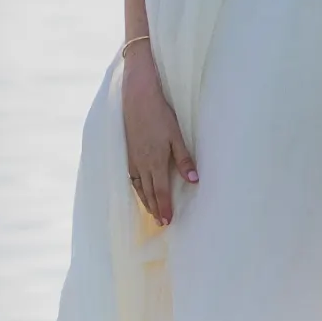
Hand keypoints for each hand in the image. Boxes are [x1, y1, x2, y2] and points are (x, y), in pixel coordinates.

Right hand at [121, 43, 197, 223]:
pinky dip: (136, 188)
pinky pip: (131, 177)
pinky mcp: (127, 152)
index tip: (168, 222)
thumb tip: (194, 180)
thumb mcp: (176, 135)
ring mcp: (132, 159)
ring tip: (151, 212)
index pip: (160, 191)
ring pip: (138, 186)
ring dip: (145, 201)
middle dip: (155, 208)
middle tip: (161, 223)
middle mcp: (141, 164)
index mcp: (154, 161)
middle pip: (148, 192)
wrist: (137, 97)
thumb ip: (184, 159)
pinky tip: (138, 190)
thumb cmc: (160, 114)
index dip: (164, 207)